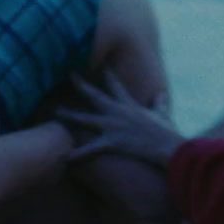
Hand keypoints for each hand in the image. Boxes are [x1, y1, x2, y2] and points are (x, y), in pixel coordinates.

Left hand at [58, 73, 188, 167]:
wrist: (168, 146)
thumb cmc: (166, 132)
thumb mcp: (162, 115)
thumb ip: (159, 103)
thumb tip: (161, 94)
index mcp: (129, 105)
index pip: (116, 86)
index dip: (108, 76)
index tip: (101, 66)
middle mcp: (118, 112)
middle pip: (95, 96)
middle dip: (81, 84)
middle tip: (69, 74)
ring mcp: (113, 126)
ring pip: (85, 119)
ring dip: (69, 115)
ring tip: (55, 112)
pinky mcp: (112, 142)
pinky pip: (91, 149)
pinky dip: (78, 153)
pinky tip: (65, 157)